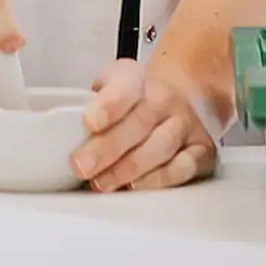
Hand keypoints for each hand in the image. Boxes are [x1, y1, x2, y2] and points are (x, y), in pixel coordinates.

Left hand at [71, 36, 227, 191]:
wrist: (186, 92)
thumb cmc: (138, 97)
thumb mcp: (111, 86)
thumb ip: (91, 103)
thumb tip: (64, 130)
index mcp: (135, 78)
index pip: (123, 88)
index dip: (107, 106)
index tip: (89, 122)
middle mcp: (164, 98)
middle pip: (138, 123)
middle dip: (107, 149)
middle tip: (82, 166)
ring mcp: (184, 124)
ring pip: (160, 147)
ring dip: (128, 169)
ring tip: (103, 182)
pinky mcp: (202, 150)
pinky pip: (183, 167)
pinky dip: (160, 180)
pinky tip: (138, 187)